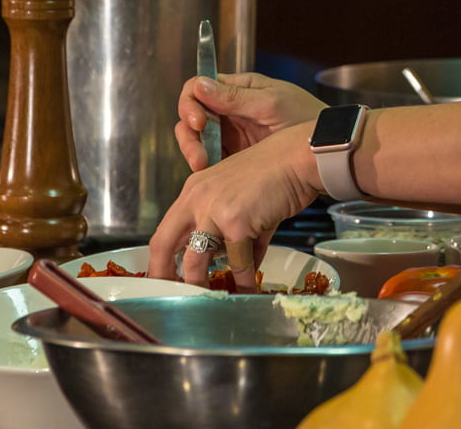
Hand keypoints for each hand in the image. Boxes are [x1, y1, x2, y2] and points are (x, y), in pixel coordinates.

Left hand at [147, 124, 320, 287]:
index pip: (166, 229)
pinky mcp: (236, 223)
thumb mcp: (241, 197)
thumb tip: (240, 266)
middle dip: (162, 275)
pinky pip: (238, 263)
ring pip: (195, 262)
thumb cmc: (276, 173)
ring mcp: (214, 211)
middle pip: (164, 244)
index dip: (161, 257)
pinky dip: (244, 281)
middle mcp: (196, 199)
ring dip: (201, 286)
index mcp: (194, 190)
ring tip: (209, 302)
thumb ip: (233, 230)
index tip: (165, 276)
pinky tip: (249, 291)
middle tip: (168, 295)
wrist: (299, 158)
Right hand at [176, 72, 326, 171]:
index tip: (200, 122)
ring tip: (204, 168)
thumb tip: (200, 85)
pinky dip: (207, 170)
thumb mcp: (272, 104)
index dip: (191, 104)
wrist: (329, 147)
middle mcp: (230, 110)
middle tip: (199, 157)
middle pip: (192, 117)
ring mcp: (232, 135)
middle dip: (190, 137)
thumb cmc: (307, 117)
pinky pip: (212, 161)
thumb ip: (236, 97)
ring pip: (198, 141)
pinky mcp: (236, 157)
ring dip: (195, 154)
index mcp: (238, 89)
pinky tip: (213, 178)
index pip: (198, 88)